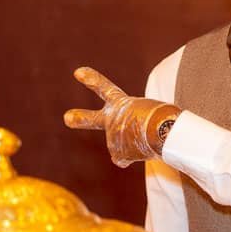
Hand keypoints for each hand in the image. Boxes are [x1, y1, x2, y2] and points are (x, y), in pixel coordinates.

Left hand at [64, 67, 179, 167]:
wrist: (162, 130)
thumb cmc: (163, 116)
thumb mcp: (150, 109)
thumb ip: (137, 119)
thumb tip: (137, 139)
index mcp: (122, 103)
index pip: (105, 89)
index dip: (91, 80)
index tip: (77, 72)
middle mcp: (112, 119)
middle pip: (92, 119)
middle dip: (80, 118)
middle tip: (67, 117)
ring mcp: (112, 136)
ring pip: (122, 147)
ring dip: (134, 146)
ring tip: (147, 139)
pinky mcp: (117, 152)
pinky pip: (123, 159)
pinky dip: (132, 157)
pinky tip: (142, 150)